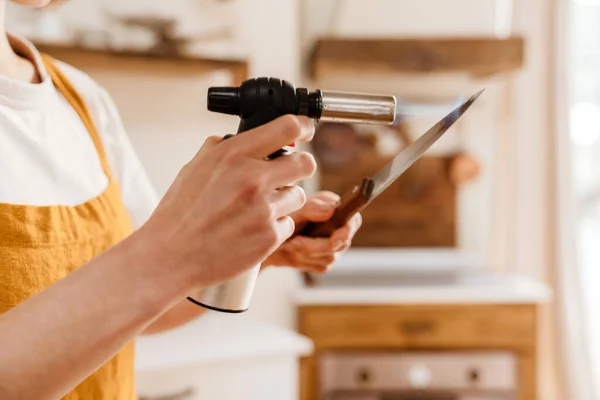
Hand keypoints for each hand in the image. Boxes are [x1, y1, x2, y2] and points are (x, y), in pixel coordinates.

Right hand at [139, 115, 316, 290]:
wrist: (171, 256)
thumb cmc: (178, 214)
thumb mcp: (193, 168)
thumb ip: (220, 149)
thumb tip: (238, 137)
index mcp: (233, 155)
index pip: (287, 127)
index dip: (303, 127)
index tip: (306, 129)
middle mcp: (252, 178)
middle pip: (306, 163)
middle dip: (300, 167)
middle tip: (288, 174)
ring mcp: (264, 209)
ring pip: (298, 196)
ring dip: (284, 201)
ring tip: (257, 209)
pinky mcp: (269, 236)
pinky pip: (287, 224)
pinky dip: (274, 227)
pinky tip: (251, 230)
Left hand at [262, 191, 361, 272]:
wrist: (268, 240)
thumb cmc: (281, 219)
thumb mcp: (294, 211)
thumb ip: (312, 208)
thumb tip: (331, 210)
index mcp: (335, 209)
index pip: (353, 221)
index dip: (347, 231)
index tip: (333, 239)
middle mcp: (339, 228)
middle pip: (340, 244)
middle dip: (315, 246)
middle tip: (295, 241)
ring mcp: (335, 246)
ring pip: (329, 258)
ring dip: (306, 253)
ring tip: (290, 244)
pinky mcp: (326, 260)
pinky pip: (321, 266)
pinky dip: (305, 261)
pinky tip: (293, 252)